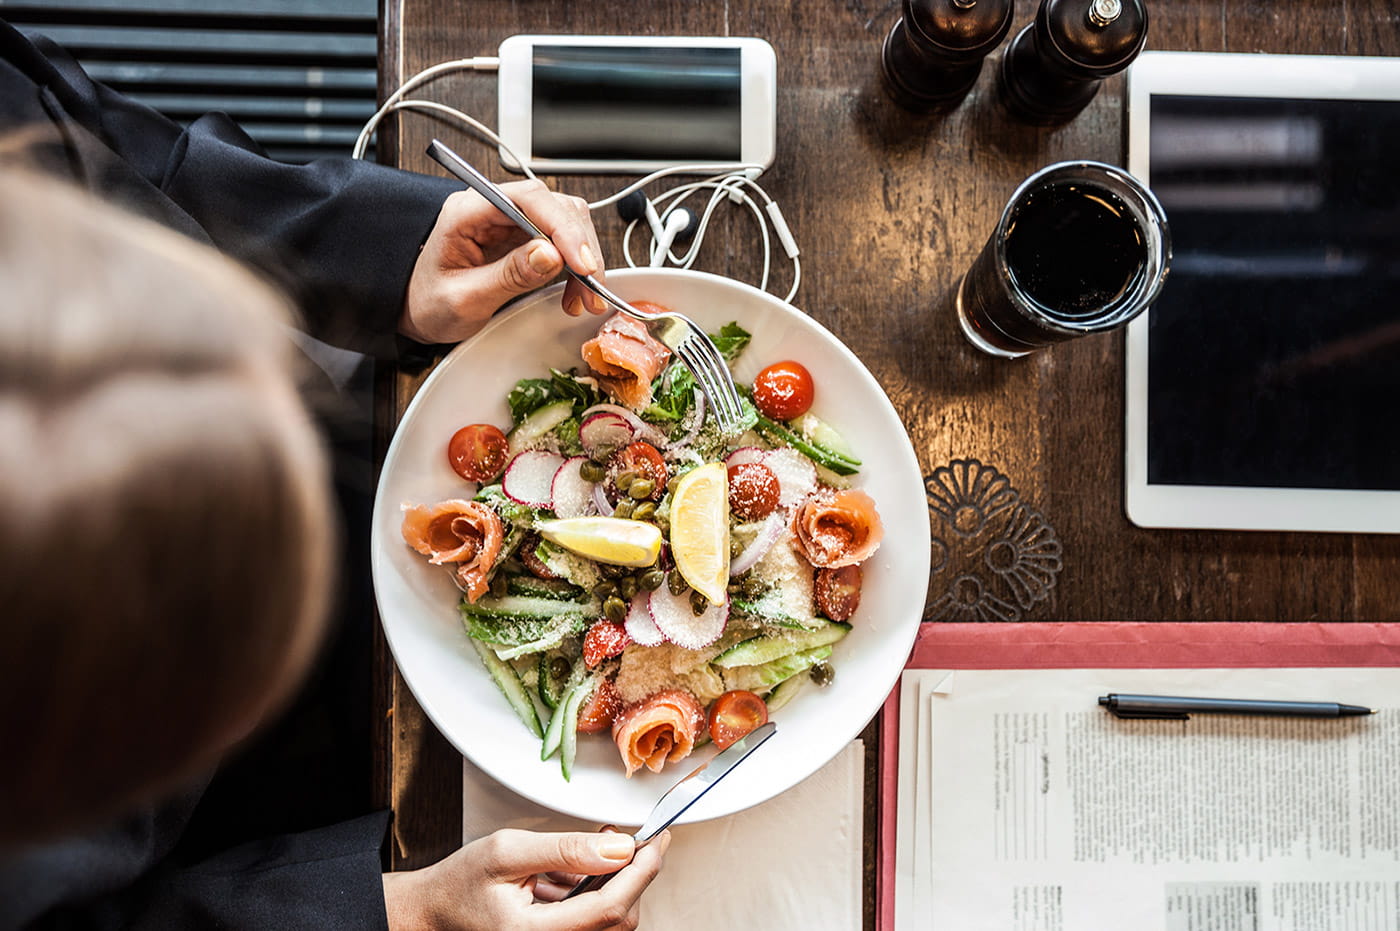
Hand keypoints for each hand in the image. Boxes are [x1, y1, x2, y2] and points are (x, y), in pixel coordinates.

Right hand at [382, 828, 669, 930]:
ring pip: (610, 920)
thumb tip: (618, 848)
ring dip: (619, 880)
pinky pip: (593, 920)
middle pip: (618, 918)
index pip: (610, 908)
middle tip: (640, 836)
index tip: (657, 840)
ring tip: (608, 844)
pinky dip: (600, 890)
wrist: (435, 911)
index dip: (642, 872)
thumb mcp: (508, 851)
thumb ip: (564, 849)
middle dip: (636, 874)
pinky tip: (588, 866)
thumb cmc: (461, 883)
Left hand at [401, 180, 609, 344]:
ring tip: (584, 297)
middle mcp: (492, 207)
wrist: (416, 311)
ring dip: (583, 259)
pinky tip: (576, 291)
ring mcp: (510, 221)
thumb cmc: (428, 303)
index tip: (580, 262)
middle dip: (579, 247)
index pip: (527, 199)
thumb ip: (507, 275)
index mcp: (468, 210)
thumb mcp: (464, 298)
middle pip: (554, 207)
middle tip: (590, 287)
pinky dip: (577, 267)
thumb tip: (549, 255)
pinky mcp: (523, 237)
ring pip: (566, 223)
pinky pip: (562, 243)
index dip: (561, 227)